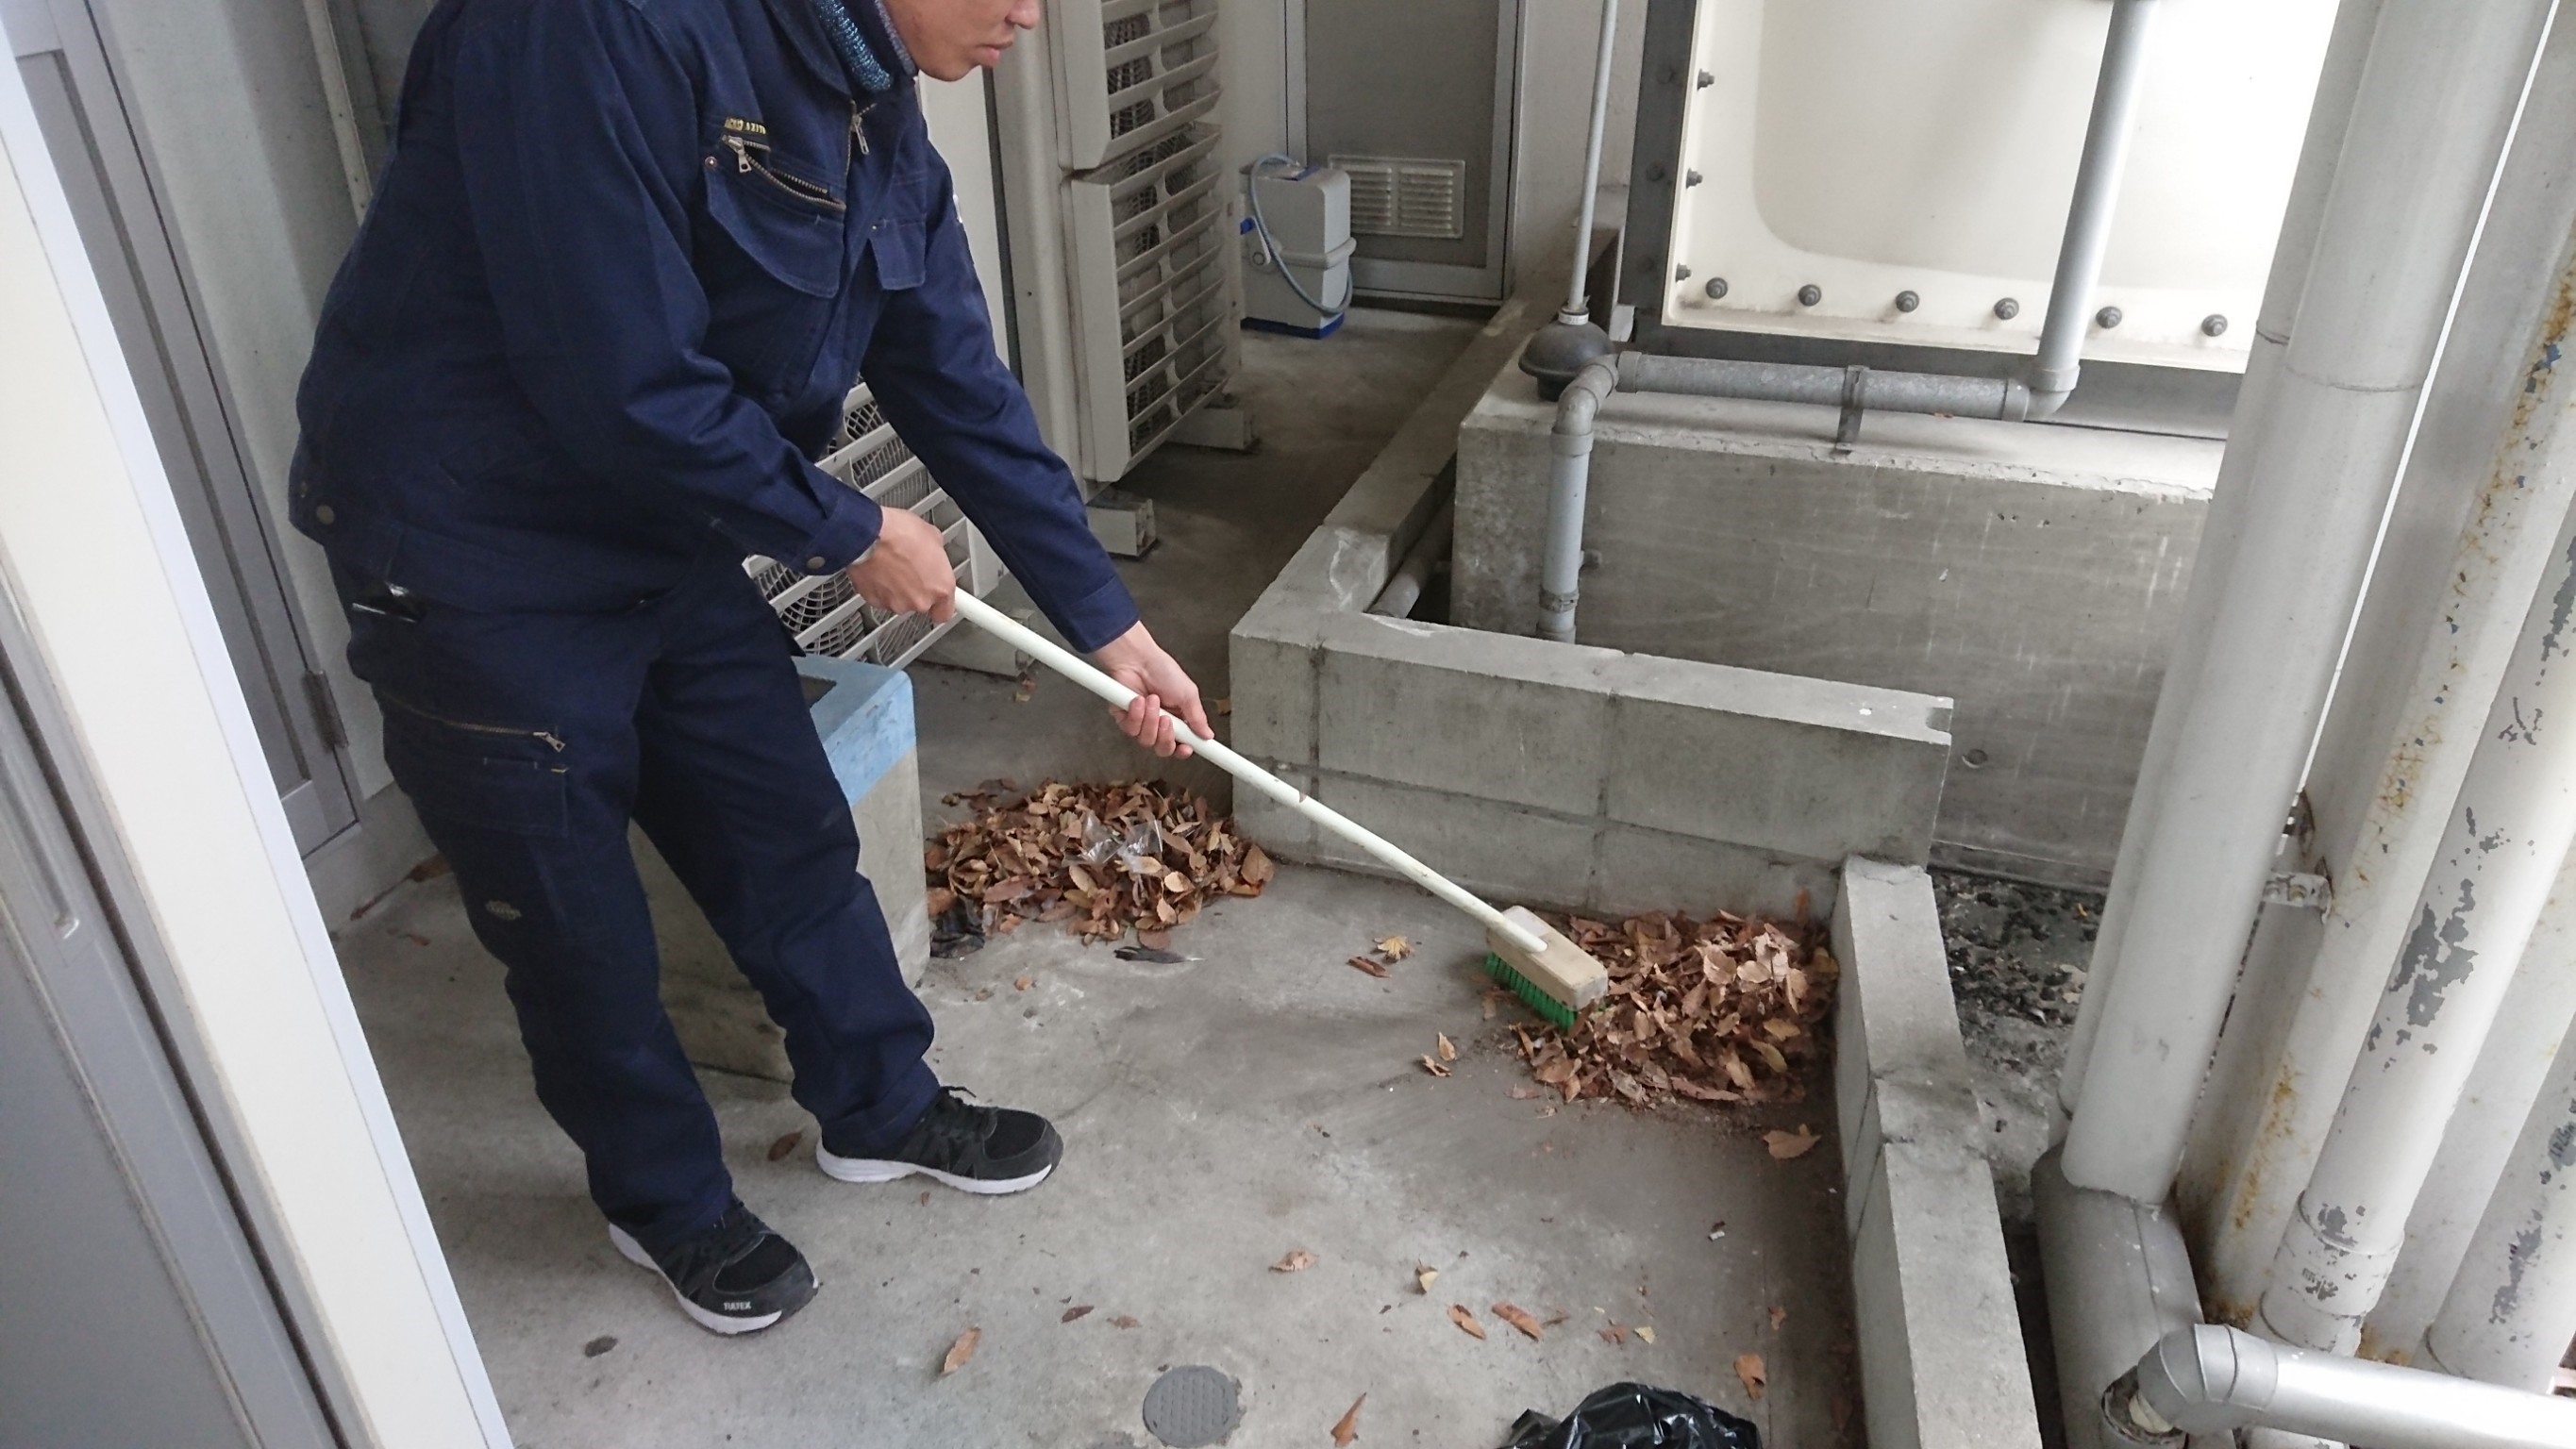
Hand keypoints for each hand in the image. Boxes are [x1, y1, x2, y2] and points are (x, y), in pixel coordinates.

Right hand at [844, 507, 954, 619]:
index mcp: (941, 586)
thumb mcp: (932, 536)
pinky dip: (880, 587)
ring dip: (897, 587)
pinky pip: (880, 597)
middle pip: (921, 603)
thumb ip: (936, 555)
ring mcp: (897, 603)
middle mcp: (920, 600)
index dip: (940, 604)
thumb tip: (931, 554)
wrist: (868, 535)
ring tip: (892, 566)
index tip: (937, 599)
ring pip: (900, 601)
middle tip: (909, 568)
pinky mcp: (875, 601)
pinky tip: (880, 569)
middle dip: (915, 589)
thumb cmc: (899, 533)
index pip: (945, 612)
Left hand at [1092, 622, 1209, 758]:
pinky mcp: (1124, 718)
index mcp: (1178, 720)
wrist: (1138, 659)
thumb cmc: (1162, 670)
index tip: (1187, 748)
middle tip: (1167, 720)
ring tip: (1152, 700)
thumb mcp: (1188, 694)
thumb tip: (1207, 735)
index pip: (1181, 745)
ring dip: (1150, 721)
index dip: (1183, 750)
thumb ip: (1197, 718)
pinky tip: (1138, 700)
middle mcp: (1159, 724)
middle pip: (1163, 749)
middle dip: (1165, 737)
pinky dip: (1135, 715)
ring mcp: (1141, 722)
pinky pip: (1130, 730)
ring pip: (1146, 741)